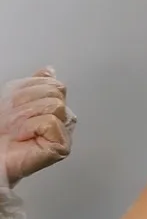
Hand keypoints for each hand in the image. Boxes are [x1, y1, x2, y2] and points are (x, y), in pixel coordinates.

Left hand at [2, 69, 73, 190]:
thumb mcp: (11, 99)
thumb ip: (32, 85)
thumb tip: (49, 71)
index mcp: (49, 106)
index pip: (53, 83)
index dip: (28, 90)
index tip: (12, 104)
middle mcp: (60, 120)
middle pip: (56, 91)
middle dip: (26, 102)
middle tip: (11, 119)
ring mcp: (62, 134)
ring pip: (55, 105)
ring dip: (25, 115)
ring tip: (14, 130)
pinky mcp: (61, 147)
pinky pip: (51, 122)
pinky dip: (30, 127)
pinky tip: (21, 138)